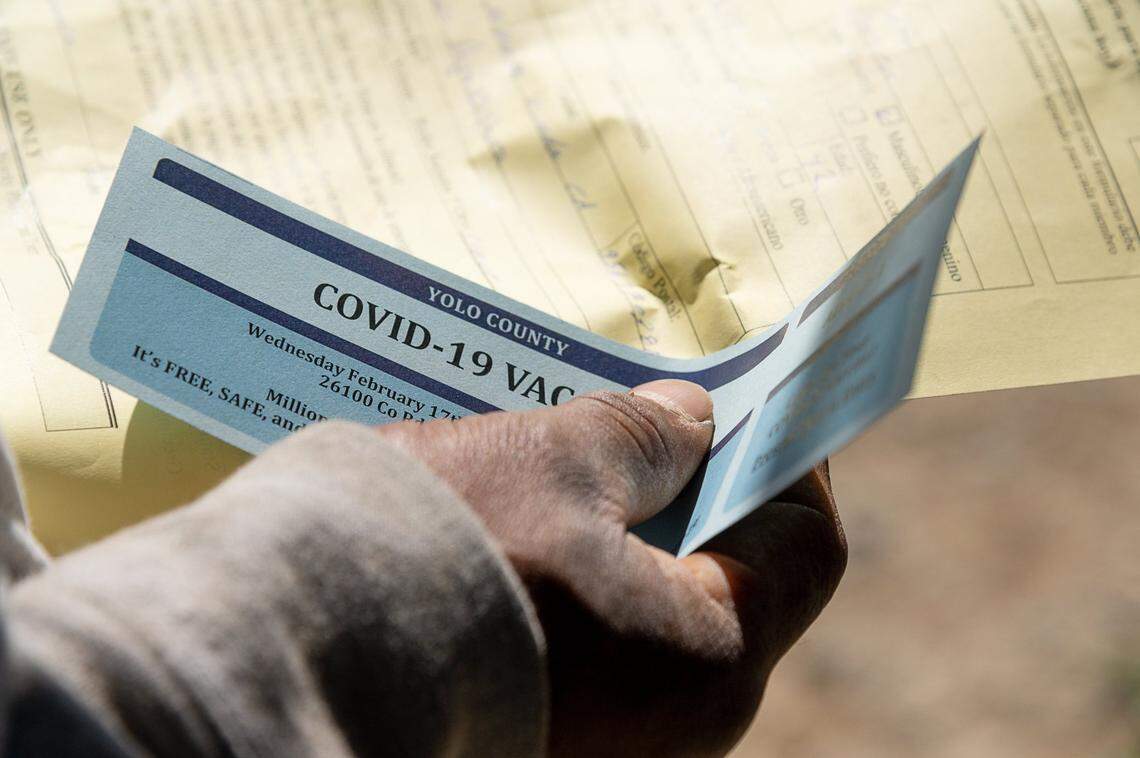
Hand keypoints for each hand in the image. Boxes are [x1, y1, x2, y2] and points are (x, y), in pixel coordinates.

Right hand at [381, 380, 846, 756]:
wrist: (286, 653)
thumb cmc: (439, 552)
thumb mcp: (553, 464)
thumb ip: (641, 435)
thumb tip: (692, 420)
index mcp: (707, 660)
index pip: (804, 543)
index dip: (789, 457)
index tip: (758, 399)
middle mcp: (676, 727)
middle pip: (728, 579)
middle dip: (700, 490)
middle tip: (662, 415)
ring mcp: (612, 742)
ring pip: (654, 613)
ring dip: (634, 532)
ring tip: (588, 455)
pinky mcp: (549, 734)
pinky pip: (597, 645)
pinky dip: (586, 580)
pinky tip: (537, 522)